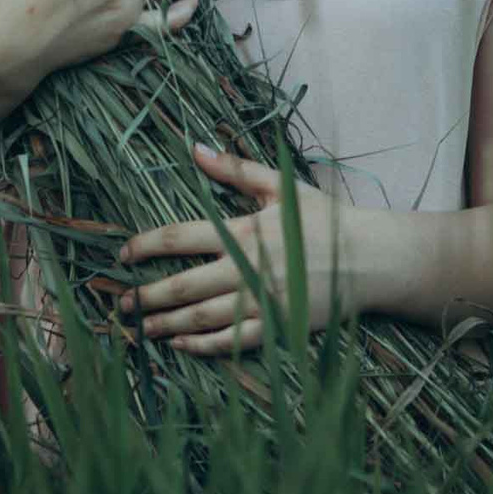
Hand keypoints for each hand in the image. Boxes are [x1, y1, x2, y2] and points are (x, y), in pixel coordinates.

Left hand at [114, 141, 368, 354]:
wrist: (372, 258)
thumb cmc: (324, 219)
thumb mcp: (280, 186)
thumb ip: (236, 169)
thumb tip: (196, 147)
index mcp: (244, 231)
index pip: (179, 237)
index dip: (145, 246)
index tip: (123, 254)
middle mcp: (248, 269)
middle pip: (183, 285)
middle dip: (146, 295)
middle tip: (120, 302)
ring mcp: (263, 302)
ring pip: (202, 318)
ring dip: (166, 324)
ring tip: (140, 328)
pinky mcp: (278, 327)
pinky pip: (233, 342)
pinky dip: (203, 346)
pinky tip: (180, 345)